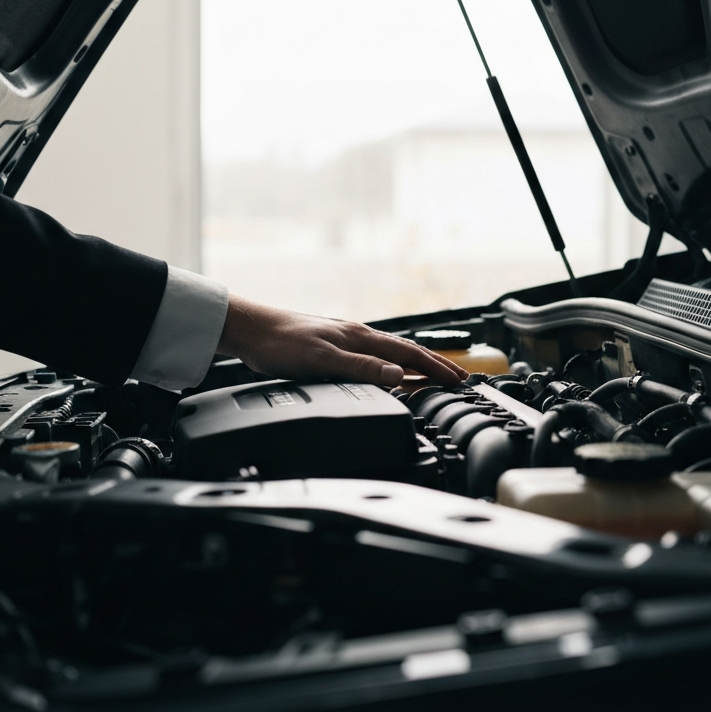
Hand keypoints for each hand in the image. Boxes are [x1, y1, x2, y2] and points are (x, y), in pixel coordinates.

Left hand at [218, 295, 469, 387]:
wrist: (251, 331)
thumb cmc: (281, 343)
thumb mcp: (324, 360)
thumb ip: (362, 368)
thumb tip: (398, 375)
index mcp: (361, 337)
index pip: (409, 355)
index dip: (435, 369)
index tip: (459, 380)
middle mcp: (358, 336)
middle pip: (406, 352)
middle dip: (434, 366)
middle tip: (459, 379)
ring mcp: (346, 340)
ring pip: (392, 353)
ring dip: (416, 365)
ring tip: (434, 376)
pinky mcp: (333, 347)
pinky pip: (375, 357)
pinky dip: (393, 366)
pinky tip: (389, 372)